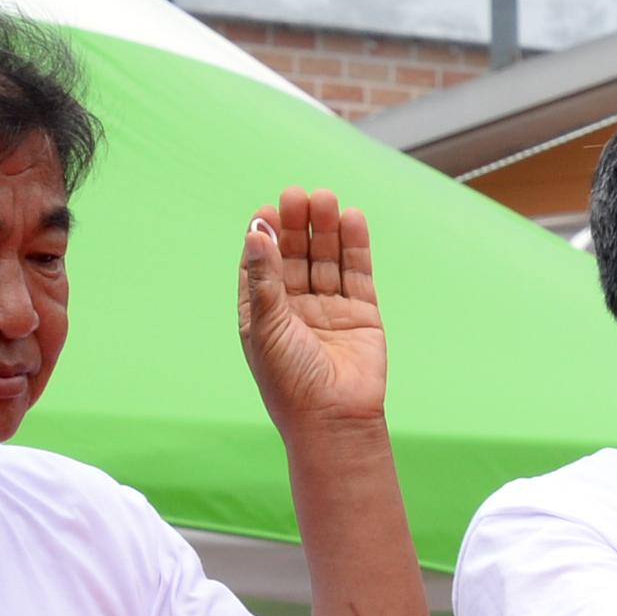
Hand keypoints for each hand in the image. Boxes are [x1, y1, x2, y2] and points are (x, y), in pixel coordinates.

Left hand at [240, 188, 387, 426]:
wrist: (333, 420)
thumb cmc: (290, 382)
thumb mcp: (266, 326)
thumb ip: (264, 278)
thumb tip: (255, 232)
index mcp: (264, 314)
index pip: (261, 265)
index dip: (264, 236)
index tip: (267, 210)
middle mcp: (295, 308)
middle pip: (296, 255)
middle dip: (298, 225)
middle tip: (299, 195)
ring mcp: (330, 309)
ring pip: (327, 259)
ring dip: (326, 230)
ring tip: (327, 199)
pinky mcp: (361, 314)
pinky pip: (357, 273)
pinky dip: (355, 247)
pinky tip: (352, 220)